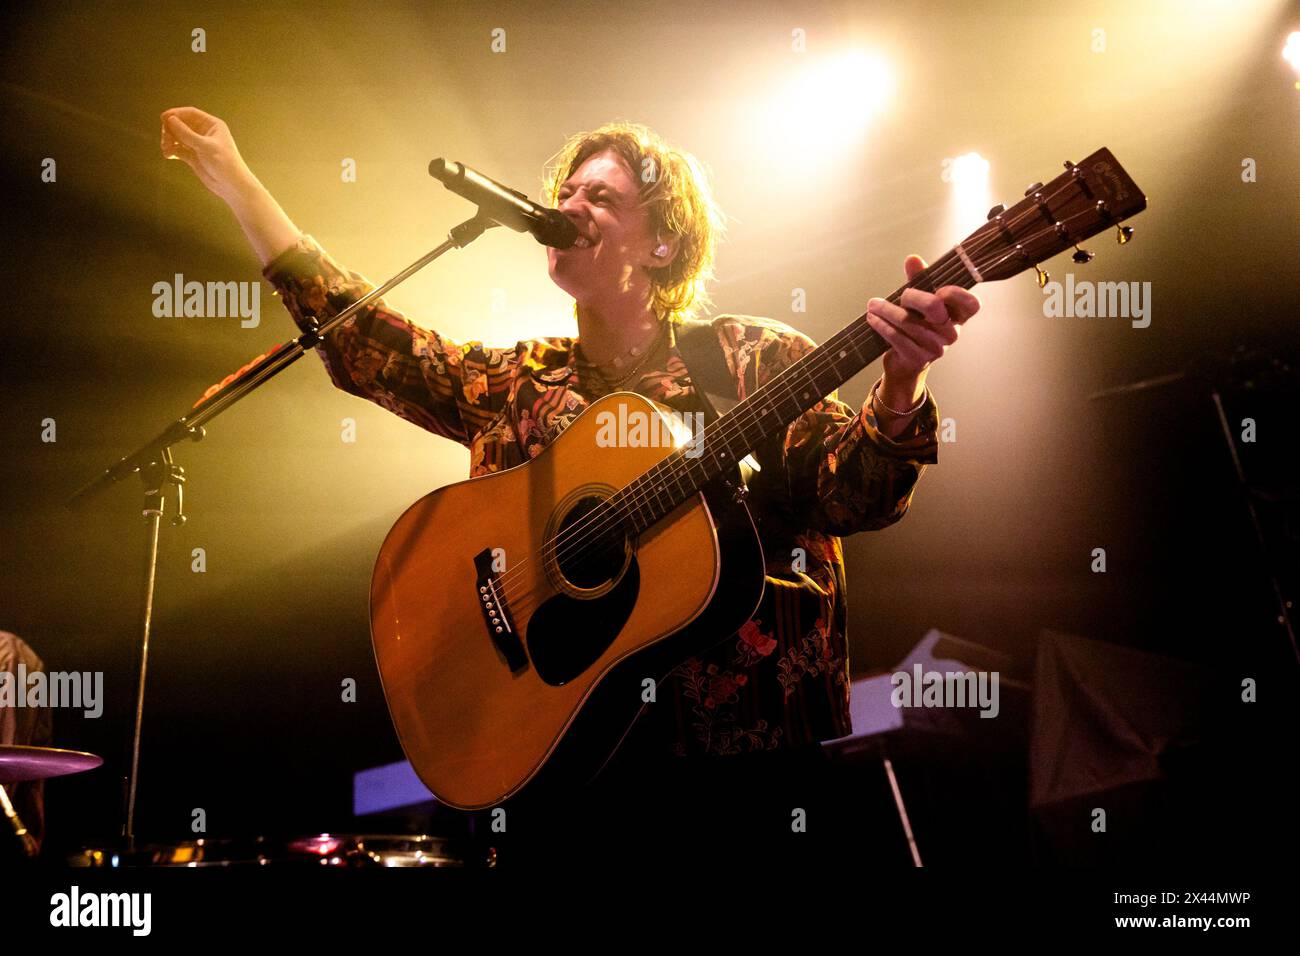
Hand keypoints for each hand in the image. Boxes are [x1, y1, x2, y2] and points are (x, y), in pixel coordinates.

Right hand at [160, 107, 253, 202]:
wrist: (232, 186)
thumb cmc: (224, 163)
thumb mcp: (204, 146)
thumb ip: (186, 133)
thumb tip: (170, 119)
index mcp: (213, 125)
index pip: (191, 113)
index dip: (176, 114)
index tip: (163, 118)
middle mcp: (205, 133)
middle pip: (181, 124)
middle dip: (171, 130)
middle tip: (166, 139)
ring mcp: (198, 145)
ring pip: (178, 137)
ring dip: (169, 140)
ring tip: (166, 148)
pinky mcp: (194, 156)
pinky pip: (179, 149)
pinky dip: (172, 150)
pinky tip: (168, 154)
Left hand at [865, 255, 979, 397]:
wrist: (904, 362)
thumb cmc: (916, 325)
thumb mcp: (919, 301)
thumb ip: (919, 279)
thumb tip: (913, 259)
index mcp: (958, 318)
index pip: (971, 304)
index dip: (956, 293)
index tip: (938, 288)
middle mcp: (951, 334)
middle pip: (933, 306)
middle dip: (911, 296)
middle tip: (899, 295)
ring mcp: (936, 349)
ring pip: (908, 321)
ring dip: (886, 310)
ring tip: (873, 305)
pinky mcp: (917, 359)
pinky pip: (897, 337)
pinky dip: (882, 325)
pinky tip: (873, 318)